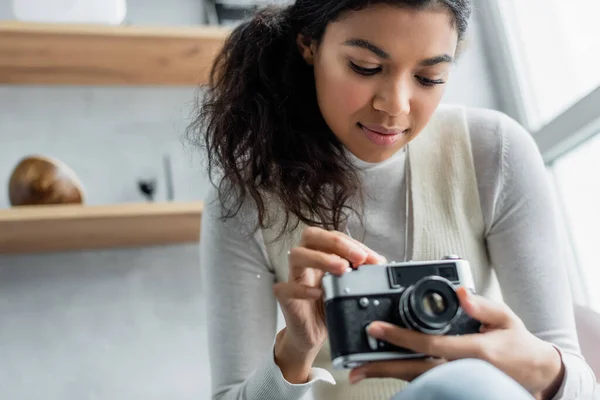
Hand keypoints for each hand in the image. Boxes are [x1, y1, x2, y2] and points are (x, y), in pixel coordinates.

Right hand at [273, 227, 385, 383]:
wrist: (311, 336)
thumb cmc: (328, 308)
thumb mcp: (348, 289)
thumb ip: (360, 275)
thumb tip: (379, 265)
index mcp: (320, 255)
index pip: (333, 237)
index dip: (353, 244)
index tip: (373, 259)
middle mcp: (305, 262)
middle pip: (310, 235)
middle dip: (335, 242)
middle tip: (357, 257)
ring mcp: (293, 278)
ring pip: (296, 255)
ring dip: (320, 258)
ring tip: (341, 268)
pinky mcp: (285, 298)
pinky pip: (285, 288)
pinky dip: (301, 289)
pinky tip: (318, 293)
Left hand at [349, 288, 564, 399]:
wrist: (535, 373)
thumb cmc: (518, 344)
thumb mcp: (506, 318)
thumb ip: (482, 306)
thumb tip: (461, 292)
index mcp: (474, 351)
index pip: (430, 344)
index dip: (400, 337)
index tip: (377, 328)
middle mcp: (461, 370)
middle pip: (415, 371)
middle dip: (383, 367)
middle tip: (356, 366)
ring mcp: (457, 381)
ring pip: (416, 379)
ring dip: (387, 375)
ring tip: (360, 370)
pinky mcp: (454, 385)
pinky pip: (423, 381)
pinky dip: (402, 376)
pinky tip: (383, 369)